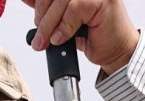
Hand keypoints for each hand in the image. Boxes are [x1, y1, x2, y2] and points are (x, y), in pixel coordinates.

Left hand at [22, 0, 139, 74]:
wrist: (116, 50)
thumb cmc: (94, 35)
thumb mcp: (64, 19)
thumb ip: (49, 7)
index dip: (38, 0)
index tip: (28, 7)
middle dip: (42, 15)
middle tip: (38, 36)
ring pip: (62, 1)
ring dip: (50, 24)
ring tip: (46, 41)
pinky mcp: (102, 1)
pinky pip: (74, 10)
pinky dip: (64, 27)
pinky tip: (60, 38)